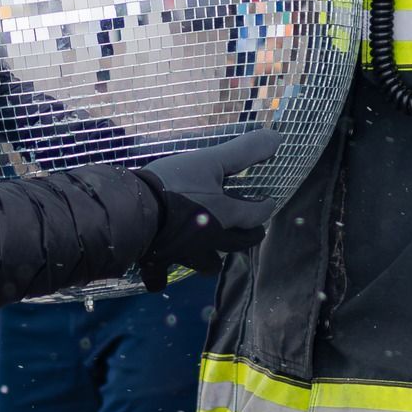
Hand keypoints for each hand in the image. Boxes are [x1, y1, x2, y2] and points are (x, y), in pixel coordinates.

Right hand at [135, 129, 279, 289]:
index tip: (268, 201)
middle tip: (249, 230)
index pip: (256, 216)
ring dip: (212, 258)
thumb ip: (243, 151)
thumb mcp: (210, 161)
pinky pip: (161, 274)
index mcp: (226, 217)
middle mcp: (211, 241)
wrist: (133, 212)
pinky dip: (162, 272)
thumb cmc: (176, 186)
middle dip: (245, 238)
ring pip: (206, 264)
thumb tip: (278, 138)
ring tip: (210, 249)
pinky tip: (160, 265)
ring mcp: (185, 254)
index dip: (265, 207)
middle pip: (236, 245)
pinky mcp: (159, 260)